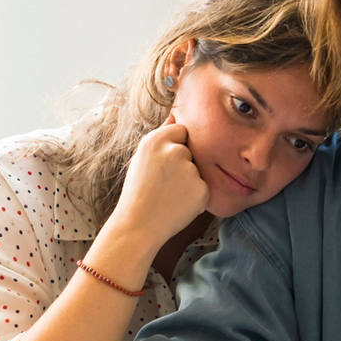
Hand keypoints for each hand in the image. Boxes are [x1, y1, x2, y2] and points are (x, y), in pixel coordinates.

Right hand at [113, 116, 209, 253]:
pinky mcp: (201, 189)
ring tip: (168, 195)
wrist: (137, 226)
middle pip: (190, 150)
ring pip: (197, 169)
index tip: (163, 163)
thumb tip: (175, 113)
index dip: (174, 146)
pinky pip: (203, 187)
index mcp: (155, 141)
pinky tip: (177, 204)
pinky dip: (195, 196)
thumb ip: (161, 136)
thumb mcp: (142, 157)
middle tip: (162, 183)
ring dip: (189, 180)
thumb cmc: (138, 192)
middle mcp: (174, 151)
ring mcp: (189, 170)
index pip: (181, 130)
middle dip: (182, 164)